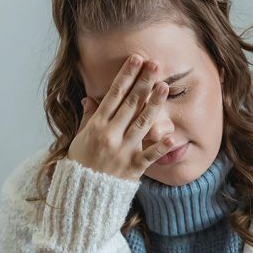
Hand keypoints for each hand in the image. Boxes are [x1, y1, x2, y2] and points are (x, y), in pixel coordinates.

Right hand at [68, 55, 173, 181]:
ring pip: (142, 124)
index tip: (136, 60)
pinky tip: (172, 137)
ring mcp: (123, 150)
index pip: (114, 95)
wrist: (83, 192)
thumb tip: (90, 99)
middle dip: (143, 83)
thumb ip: (89, 118)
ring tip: (164, 87)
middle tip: (155, 65)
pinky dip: (161, 147)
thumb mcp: (80, 137)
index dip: (126, 76)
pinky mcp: (134, 167)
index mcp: (97, 125)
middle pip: (131, 104)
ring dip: (154, 104)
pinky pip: (150, 156)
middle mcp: (111, 135)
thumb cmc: (82, 162)